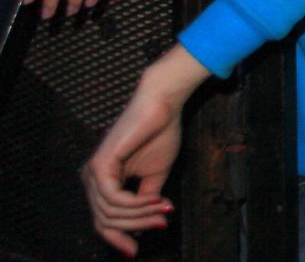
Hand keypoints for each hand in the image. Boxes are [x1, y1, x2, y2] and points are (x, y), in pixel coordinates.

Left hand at [83, 47, 205, 255]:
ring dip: (140, 215)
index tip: (136, 251)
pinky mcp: (101, 165)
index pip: (102, 219)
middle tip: (161, 225)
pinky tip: (155, 200)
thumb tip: (146, 224)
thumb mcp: (155, 175)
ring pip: (110, 213)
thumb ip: (146, 199)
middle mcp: (92, 178)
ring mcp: (93, 172)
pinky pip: (114, 199)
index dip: (118, 238)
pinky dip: (136, 204)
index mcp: (103, 180)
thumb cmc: (159, 132)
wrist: (163, 104)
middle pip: (105, 220)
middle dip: (134, 228)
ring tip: (164, 209)